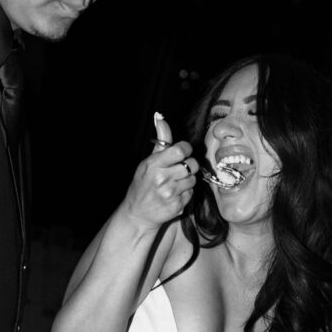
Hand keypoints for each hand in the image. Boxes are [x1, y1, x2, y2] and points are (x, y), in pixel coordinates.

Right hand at [120, 114, 195, 231]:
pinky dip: (185, 193)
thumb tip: (160, 117)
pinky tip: (174, 195)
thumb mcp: (148, 161)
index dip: (185, 150)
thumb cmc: (143, 185)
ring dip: (187, 180)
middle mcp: (162, 179)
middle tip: (177, 170)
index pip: (181, 150)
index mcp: (154, 165)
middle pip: (192, 164)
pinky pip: (191, 193)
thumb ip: (161, 141)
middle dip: (188, 166)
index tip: (181, 153)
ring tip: (174, 183)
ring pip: (193, 179)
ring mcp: (170, 194)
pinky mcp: (178, 206)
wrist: (137, 214)